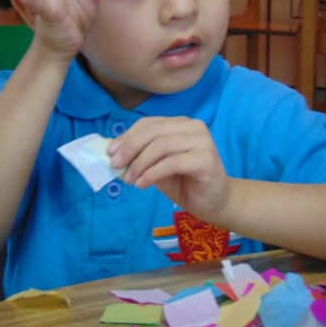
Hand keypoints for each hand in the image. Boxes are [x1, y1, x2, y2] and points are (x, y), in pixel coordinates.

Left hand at [108, 117, 231, 221]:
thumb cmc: (185, 183)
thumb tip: (113, 151)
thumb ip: (141, 155)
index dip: (127, 136)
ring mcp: (202, 142)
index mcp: (181, 124)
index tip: (110, 152)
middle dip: (130, 148)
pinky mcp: (206, 160)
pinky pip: (172, 162)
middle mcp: (194, 127)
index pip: (149, 124)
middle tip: (116, 166)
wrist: (215, 203)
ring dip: (140, 163)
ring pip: (162, 146)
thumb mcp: (156, 166)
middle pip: (154, 132)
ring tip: (129, 180)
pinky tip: (142, 184)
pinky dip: (152, 173)